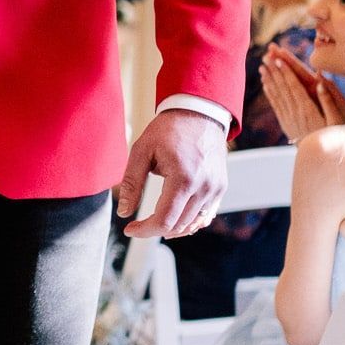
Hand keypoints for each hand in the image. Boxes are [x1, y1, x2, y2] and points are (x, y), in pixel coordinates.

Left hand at [116, 108, 227, 238]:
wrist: (199, 113)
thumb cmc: (169, 130)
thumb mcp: (142, 150)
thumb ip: (132, 182)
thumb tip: (124, 212)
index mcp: (184, 178)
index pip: (164, 220)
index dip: (144, 230)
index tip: (130, 229)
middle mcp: (204, 187)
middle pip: (178, 225)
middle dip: (155, 229)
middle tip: (139, 225)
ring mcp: (216, 189)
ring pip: (193, 224)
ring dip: (172, 228)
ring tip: (154, 223)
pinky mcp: (220, 188)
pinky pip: (206, 216)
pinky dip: (190, 222)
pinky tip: (175, 220)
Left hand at [260, 44, 344, 141]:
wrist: (322, 158)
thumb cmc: (335, 136)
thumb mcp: (337, 120)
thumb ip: (329, 101)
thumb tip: (321, 82)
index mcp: (308, 109)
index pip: (294, 87)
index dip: (286, 72)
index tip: (279, 59)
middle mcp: (295, 112)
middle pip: (283, 88)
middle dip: (274, 70)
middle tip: (266, 55)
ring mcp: (289, 118)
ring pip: (276, 95)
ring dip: (269, 79)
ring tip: (262, 66)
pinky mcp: (286, 123)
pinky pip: (276, 105)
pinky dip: (270, 93)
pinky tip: (265, 83)